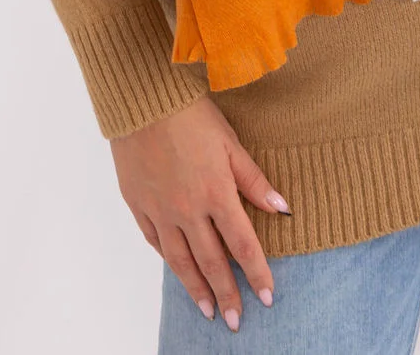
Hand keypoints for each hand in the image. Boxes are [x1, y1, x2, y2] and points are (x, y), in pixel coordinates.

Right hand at [109, 94, 289, 330]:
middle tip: (237, 321)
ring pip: (180, 260)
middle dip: (227, 294)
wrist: (143, 99)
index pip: (242, 244)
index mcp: (215, 193)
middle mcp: (187, 209)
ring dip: (196, 288)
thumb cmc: (191, 115)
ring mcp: (159, 209)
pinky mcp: (137, 203)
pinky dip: (168, 258)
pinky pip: (154, 240)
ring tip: (208, 310)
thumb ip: (254, 180)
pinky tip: (177, 269)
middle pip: (211, 261)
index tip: (267, 297)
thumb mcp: (230, 143)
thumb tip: (282, 210)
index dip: (257, 273)